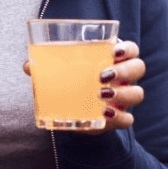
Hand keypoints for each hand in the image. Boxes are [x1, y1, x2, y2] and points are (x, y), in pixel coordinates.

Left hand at [23, 39, 145, 133]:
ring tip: (101, 95)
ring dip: (123, 93)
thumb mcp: (62, 76)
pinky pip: (129, 120)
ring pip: (138, 93)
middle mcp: (125, 78)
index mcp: (115, 61)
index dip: (128, 49)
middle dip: (124, 70)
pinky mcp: (119, 119)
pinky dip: (119, 118)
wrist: (76, 115)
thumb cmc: (74, 86)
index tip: (114, 51)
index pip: (132, 49)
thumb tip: (29, 66)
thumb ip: (48, 69)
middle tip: (102, 76)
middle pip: (138, 67)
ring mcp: (124, 99)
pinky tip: (105, 115)